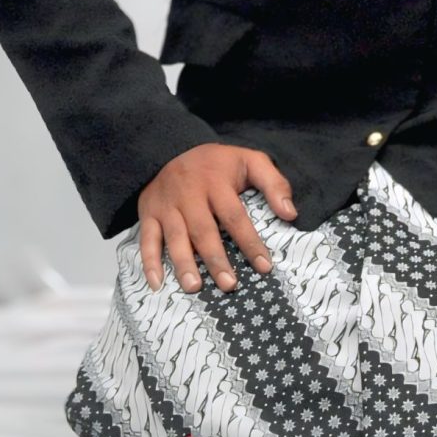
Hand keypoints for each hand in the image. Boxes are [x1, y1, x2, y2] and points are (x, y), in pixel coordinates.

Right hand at [137, 143, 298, 294]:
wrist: (171, 148)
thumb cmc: (217, 163)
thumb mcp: (250, 160)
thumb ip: (274, 184)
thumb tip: (290, 214)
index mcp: (216, 182)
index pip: (235, 216)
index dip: (249, 242)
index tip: (264, 266)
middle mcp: (189, 194)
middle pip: (203, 231)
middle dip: (216, 260)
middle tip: (229, 285)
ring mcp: (166, 205)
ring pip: (175, 237)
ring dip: (184, 264)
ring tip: (194, 287)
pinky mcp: (148, 212)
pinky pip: (146, 239)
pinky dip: (149, 262)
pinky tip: (156, 283)